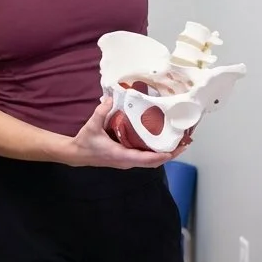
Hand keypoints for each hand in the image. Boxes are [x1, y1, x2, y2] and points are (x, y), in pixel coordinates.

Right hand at [63, 97, 186, 168]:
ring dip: (165, 154)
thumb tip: (109, 98)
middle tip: (184, 145)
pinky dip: (156, 153)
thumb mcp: (92, 126)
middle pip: (153, 162)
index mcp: (120, 155)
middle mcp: (127, 161)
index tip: (173, 151)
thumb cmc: (85, 142)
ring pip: (151, 161)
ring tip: (178, 144)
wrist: (77, 154)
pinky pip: (145, 158)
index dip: (159, 156)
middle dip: (169, 154)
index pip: (144, 159)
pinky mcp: (127, 159)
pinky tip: (162, 143)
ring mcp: (127, 161)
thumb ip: (101, 112)